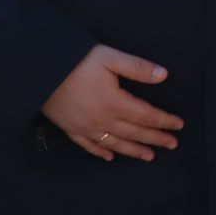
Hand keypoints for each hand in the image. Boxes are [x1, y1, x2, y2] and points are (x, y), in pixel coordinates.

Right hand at [41, 44, 179, 161]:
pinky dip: (101, 152)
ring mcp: (85, 127)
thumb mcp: (109, 57)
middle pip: (134, 132)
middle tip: (172, 144)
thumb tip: (164, 75)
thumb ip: (137, 67)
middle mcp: (102, 120)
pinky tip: (110, 157)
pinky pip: (89, 145)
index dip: (163, 121)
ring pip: (115, 143)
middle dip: (155, 138)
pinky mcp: (70, 128)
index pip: (146, 115)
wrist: (37, 71)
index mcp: (114, 102)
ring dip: (134, 150)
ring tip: (149, 156)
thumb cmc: (75, 60)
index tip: (178, 125)